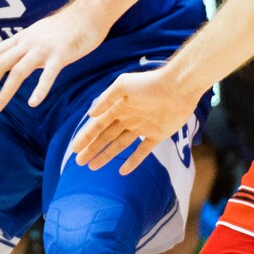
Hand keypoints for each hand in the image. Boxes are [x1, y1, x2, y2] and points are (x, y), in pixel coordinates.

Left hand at [0, 4, 105, 112]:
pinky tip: (33, 103)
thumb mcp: (39, 33)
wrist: (88, 13)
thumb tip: (15, 56)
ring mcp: (44, 48)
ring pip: (19, 71)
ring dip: (5, 91)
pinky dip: (40, 89)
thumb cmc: (66, 26)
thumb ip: (26, 45)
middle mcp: (29, 42)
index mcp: (22, 38)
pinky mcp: (61, 55)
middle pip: (1, 62)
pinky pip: (49, 74)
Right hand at [71, 65, 199, 172]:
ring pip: (119, 145)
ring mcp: (141, 127)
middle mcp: (127, 118)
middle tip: (79, 161)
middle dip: (92, 148)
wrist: (178, 87)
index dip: (86, 137)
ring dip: (106, 155)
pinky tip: (122, 171)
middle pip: (106, 137)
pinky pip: (142, 151)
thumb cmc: (149, 83)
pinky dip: (133, 161)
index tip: (74, 148)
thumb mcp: (122, 86)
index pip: (97, 125)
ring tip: (93, 166)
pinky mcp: (157, 135)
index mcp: (117, 106)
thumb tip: (90, 114)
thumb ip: (106, 99)